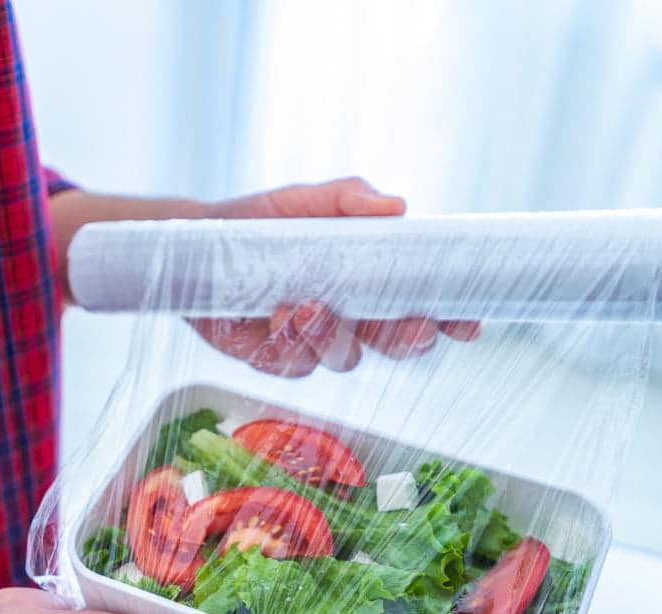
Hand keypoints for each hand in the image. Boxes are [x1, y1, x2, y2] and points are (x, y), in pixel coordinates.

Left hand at [191, 177, 481, 376]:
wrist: (194, 249)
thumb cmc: (257, 224)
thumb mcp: (303, 202)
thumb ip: (347, 199)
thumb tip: (396, 207)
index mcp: (369, 282)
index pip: (422, 305)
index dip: (450, 318)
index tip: (467, 323)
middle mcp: (350, 318)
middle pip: (397, 345)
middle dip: (408, 339)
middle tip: (410, 325)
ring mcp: (315, 343)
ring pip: (345, 359)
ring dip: (334, 336)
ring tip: (307, 305)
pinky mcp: (277, 358)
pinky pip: (296, 366)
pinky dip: (289, 343)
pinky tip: (275, 316)